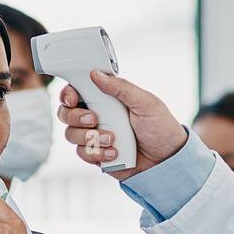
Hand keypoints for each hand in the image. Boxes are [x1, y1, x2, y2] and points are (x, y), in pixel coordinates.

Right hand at [57, 69, 188, 180]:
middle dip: (76, 117)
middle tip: (94, 120)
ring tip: (113, 139)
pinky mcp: (97, 155)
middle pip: (66, 114)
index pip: (75, 92)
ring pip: (71, 134)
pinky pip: (83, 153)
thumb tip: (96, 74)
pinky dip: (97, 154)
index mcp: (105, 99)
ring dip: (90, 137)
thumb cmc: (160, 127)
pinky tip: (115, 153)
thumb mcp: (145, 102)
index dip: (67, 94)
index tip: (72, 99)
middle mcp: (96, 116)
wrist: (167, 159)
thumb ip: (121, 88)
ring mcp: (94, 136)